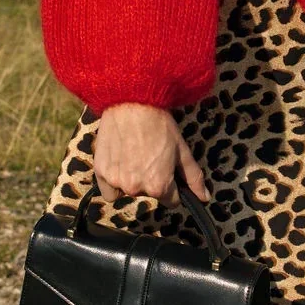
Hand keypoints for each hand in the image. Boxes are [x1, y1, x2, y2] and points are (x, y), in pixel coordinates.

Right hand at [94, 103, 209, 205]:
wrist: (131, 103)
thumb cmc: (160, 125)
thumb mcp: (182, 150)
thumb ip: (193, 178)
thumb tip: (204, 199)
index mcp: (159, 186)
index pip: (171, 201)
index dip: (172, 186)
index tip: (167, 170)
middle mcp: (136, 188)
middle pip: (149, 194)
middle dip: (151, 180)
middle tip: (149, 156)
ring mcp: (116, 181)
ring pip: (129, 192)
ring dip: (132, 180)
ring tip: (133, 155)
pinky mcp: (100, 173)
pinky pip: (109, 190)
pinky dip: (113, 181)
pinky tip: (119, 161)